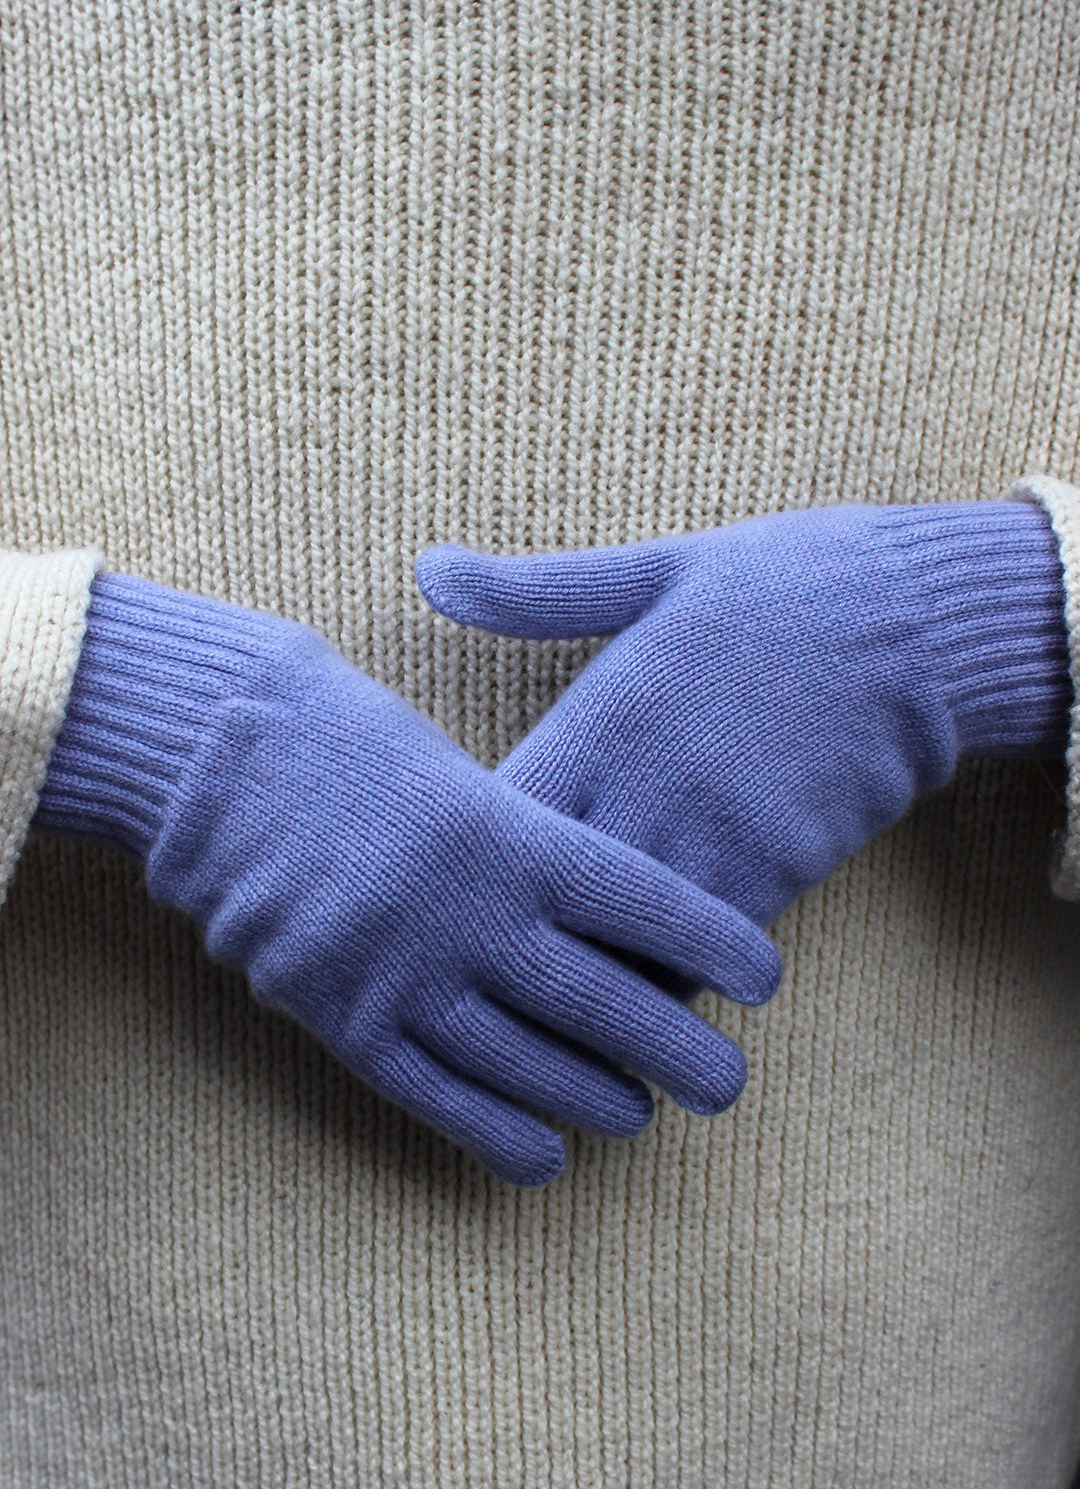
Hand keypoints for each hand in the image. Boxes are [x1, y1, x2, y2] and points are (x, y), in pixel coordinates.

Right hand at [34, 574, 781, 1182]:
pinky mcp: (345, 1019)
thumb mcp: (458, 769)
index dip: (714, 942)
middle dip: (678, 1051)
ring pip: (528, 1063)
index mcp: (510, 831)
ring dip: (595, 1099)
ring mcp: (405, 973)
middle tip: (730, 1086)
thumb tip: (607, 919)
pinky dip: (497, 1134)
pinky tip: (546, 1159)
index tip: (766, 978)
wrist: (222, 759)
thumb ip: (528, 843)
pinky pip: (437, 1096)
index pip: (644, 901)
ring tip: (643, 1117)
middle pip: (602, 1000)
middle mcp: (470, 911)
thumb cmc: (355, 745)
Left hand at [416, 501, 1068, 937]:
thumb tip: (427, 567)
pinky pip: (701, 952)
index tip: (439, 879)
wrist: (915, 619)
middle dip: (511, 935)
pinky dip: (669, 974)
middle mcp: (647, 784)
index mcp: (603, 712)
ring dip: (588, 971)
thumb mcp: (649, 573)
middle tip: (478, 965)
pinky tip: (649, 979)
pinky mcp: (777, 869)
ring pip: (622, 944)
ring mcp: (713, 835)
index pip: (503, 814)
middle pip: (548, 900)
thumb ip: (532, 591)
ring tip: (553, 1000)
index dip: (461, 859)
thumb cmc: (773, 588)